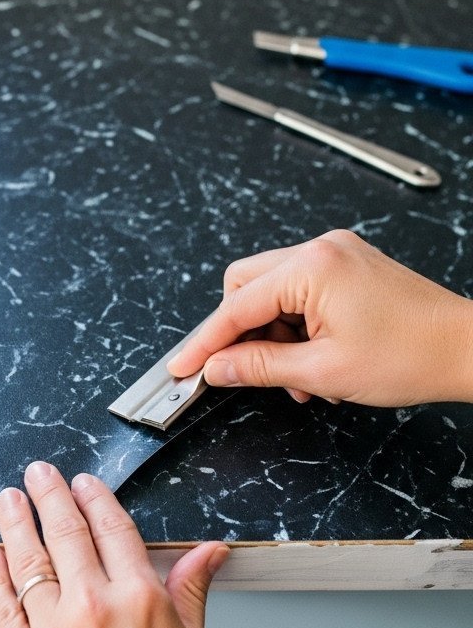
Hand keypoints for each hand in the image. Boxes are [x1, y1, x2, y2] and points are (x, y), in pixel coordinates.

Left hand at [0, 465, 287, 627]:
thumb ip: (190, 591)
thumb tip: (209, 552)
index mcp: (140, 600)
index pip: (111, 528)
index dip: (94, 498)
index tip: (84, 483)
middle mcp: (93, 610)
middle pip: (65, 534)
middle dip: (50, 495)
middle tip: (39, 474)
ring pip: (28, 563)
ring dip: (16, 523)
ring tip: (8, 500)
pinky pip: (1, 608)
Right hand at [167, 228, 472, 407]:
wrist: (465, 349)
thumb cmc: (411, 356)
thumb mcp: (323, 371)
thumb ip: (260, 367)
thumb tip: (217, 369)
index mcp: (311, 267)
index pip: (237, 305)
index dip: (206, 341)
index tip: (183, 367)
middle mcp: (320, 249)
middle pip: (247, 286)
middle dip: (242, 333)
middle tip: (248, 373)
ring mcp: (336, 254)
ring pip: (273, 291)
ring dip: (274, 335)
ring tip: (299, 378)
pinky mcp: (348, 265)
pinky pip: (301, 291)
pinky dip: (297, 326)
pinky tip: (314, 360)